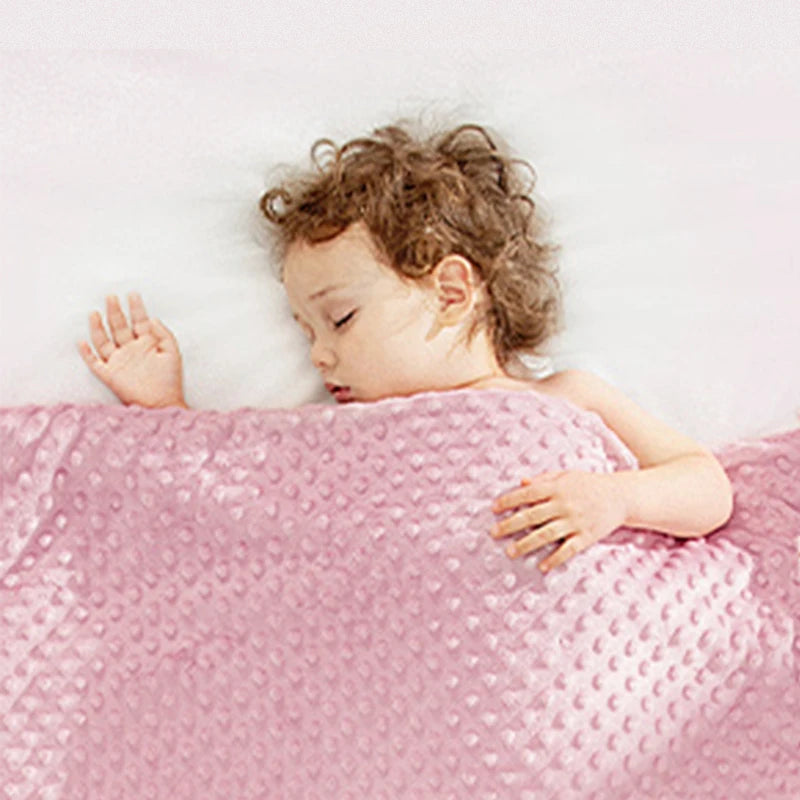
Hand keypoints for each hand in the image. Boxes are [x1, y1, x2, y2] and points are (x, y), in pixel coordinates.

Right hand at [77, 292, 186, 408]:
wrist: (162, 404)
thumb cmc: (170, 381)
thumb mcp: (172, 353)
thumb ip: (164, 334)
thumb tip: (152, 318)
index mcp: (146, 344)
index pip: (139, 321)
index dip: (136, 308)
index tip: (133, 294)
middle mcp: (131, 350)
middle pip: (119, 327)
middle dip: (115, 311)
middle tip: (112, 297)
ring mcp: (119, 361)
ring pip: (104, 340)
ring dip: (98, 327)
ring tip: (95, 313)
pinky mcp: (110, 375)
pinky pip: (94, 362)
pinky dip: (87, 353)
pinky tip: (82, 342)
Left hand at [490, 470, 626, 572]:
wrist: (621, 495)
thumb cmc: (590, 484)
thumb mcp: (566, 475)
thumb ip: (544, 479)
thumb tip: (521, 482)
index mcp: (557, 488)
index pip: (527, 494)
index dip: (509, 501)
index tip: (494, 508)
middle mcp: (564, 505)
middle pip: (532, 516)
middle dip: (510, 525)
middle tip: (493, 533)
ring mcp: (575, 522)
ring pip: (545, 535)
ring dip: (526, 544)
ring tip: (510, 552)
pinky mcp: (586, 536)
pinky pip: (568, 550)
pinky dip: (555, 559)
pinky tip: (542, 566)